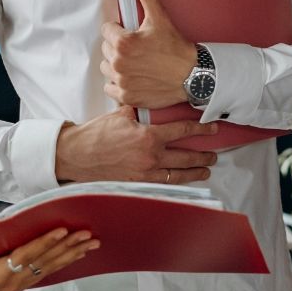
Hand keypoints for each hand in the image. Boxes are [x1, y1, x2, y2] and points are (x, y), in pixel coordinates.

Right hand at [0, 228, 100, 290]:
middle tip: (89, 235)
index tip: (63, 231)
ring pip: (50, 267)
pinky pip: (47, 270)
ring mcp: (19, 284)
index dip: (44, 243)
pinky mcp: (21, 283)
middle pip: (45, 261)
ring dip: (72, 254)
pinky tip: (77, 253)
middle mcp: (13, 282)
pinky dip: (63, 260)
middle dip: (68, 247)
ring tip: (92, 243)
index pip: (26, 256)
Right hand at [55, 106, 217, 184]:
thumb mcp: (120, 114)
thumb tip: (152, 106)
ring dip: (195, 172)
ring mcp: (145, 173)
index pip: (182, 130)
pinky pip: (163, 184)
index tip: (212, 128)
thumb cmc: (96, 134)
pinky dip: (176, 183)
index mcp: (149, 136)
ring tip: (206, 170)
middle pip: (186, 157)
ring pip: (178, 174)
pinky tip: (183, 181)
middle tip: (213, 154)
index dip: (201, 128)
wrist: (78, 155)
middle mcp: (151, 156)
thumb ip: (140, 110)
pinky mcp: (138, 184)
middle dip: (203, 155)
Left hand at [101, 0, 197, 108]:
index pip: (107, 30)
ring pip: (107, 68)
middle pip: (106, 49)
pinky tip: (133, 77)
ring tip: (136, 62)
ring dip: (117, 65)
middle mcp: (118, 63)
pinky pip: (110, 88)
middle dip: (118, 47)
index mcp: (122, 42)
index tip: (133, 35)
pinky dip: (119, 84)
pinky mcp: (126, 96)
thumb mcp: (159, 17)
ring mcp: (121, 81)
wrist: (192, 75)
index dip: (120, 30)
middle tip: (138, 49)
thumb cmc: (176, 48)